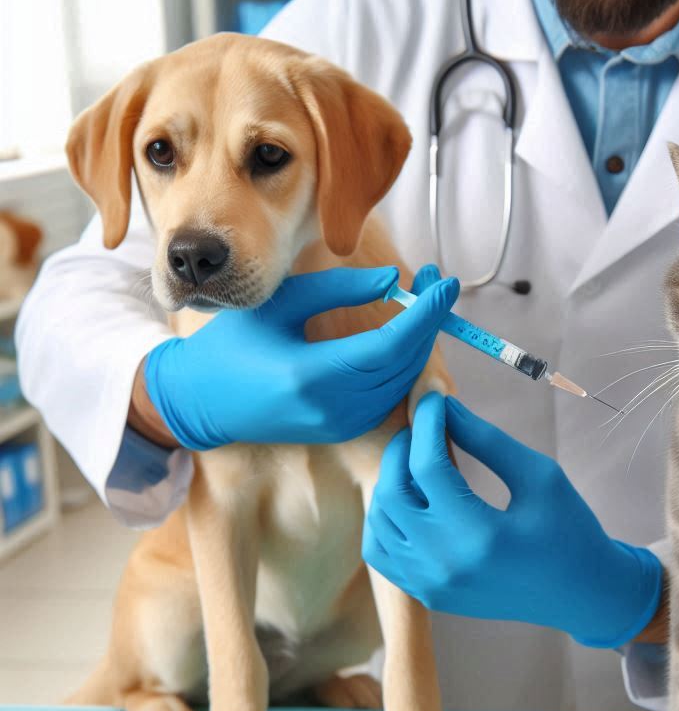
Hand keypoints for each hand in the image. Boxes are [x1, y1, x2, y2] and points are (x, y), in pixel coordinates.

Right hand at [143, 266, 458, 450]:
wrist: (201, 402)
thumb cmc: (233, 343)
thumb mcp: (281, 303)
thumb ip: (338, 289)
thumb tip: (393, 281)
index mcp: (312, 374)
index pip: (390, 344)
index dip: (425, 313)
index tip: (445, 283)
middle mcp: (332, 407)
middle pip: (404, 364)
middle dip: (429, 321)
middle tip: (437, 281)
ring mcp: (339, 423)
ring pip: (403, 382)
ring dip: (420, 342)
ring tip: (423, 301)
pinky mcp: (343, 430)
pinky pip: (389, 395)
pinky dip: (403, 365)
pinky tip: (404, 334)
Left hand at [363, 393, 662, 647]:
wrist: (581, 595)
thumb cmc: (569, 530)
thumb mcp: (539, 476)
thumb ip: (487, 440)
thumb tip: (446, 407)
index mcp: (479, 535)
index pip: (428, 467)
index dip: (428, 423)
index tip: (435, 399)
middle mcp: (445, 565)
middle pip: (393, 492)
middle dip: (402, 449)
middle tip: (424, 427)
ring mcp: (431, 585)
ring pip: (380, 522)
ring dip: (390, 481)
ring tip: (418, 460)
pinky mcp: (428, 595)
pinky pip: (382, 552)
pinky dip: (385, 520)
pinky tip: (410, 499)